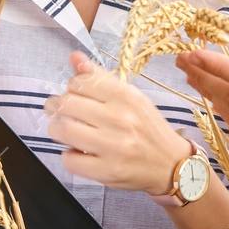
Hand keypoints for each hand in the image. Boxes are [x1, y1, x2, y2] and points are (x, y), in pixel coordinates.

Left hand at [43, 52, 192, 195]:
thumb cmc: (147, 128)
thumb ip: (100, 78)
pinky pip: (69, 159)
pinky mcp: (108, 171)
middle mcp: (120, 118)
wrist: (171, 164)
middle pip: (66, 104)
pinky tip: (79, 153)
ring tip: (66, 131)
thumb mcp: (131, 97)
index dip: (71, 88)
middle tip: (62, 113)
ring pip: (62, 130)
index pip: (79, 81)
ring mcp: (114, 146)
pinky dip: (68, 156)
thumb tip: (74, 57)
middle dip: (57, 108)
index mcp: (126, 96)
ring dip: (58, 130)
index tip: (75, 96)